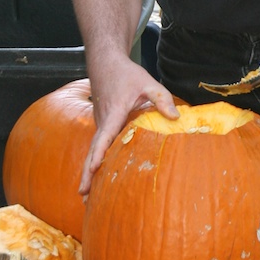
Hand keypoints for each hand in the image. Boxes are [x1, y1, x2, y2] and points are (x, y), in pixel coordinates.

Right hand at [79, 55, 178, 196]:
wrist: (105, 64)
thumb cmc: (126, 74)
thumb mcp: (148, 83)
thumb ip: (162, 99)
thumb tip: (176, 118)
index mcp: (113, 114)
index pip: (104, 137)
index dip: (98, 154)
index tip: (93, 169)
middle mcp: (103, 122)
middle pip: (93, 151)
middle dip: (87, 173)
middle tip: (84, 196)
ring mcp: (100, 124)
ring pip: (94, 151)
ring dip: (89, 171)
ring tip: (88, 196)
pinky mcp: (102, 125)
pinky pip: (98, 146)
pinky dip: (95, 162)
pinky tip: (98, 177)